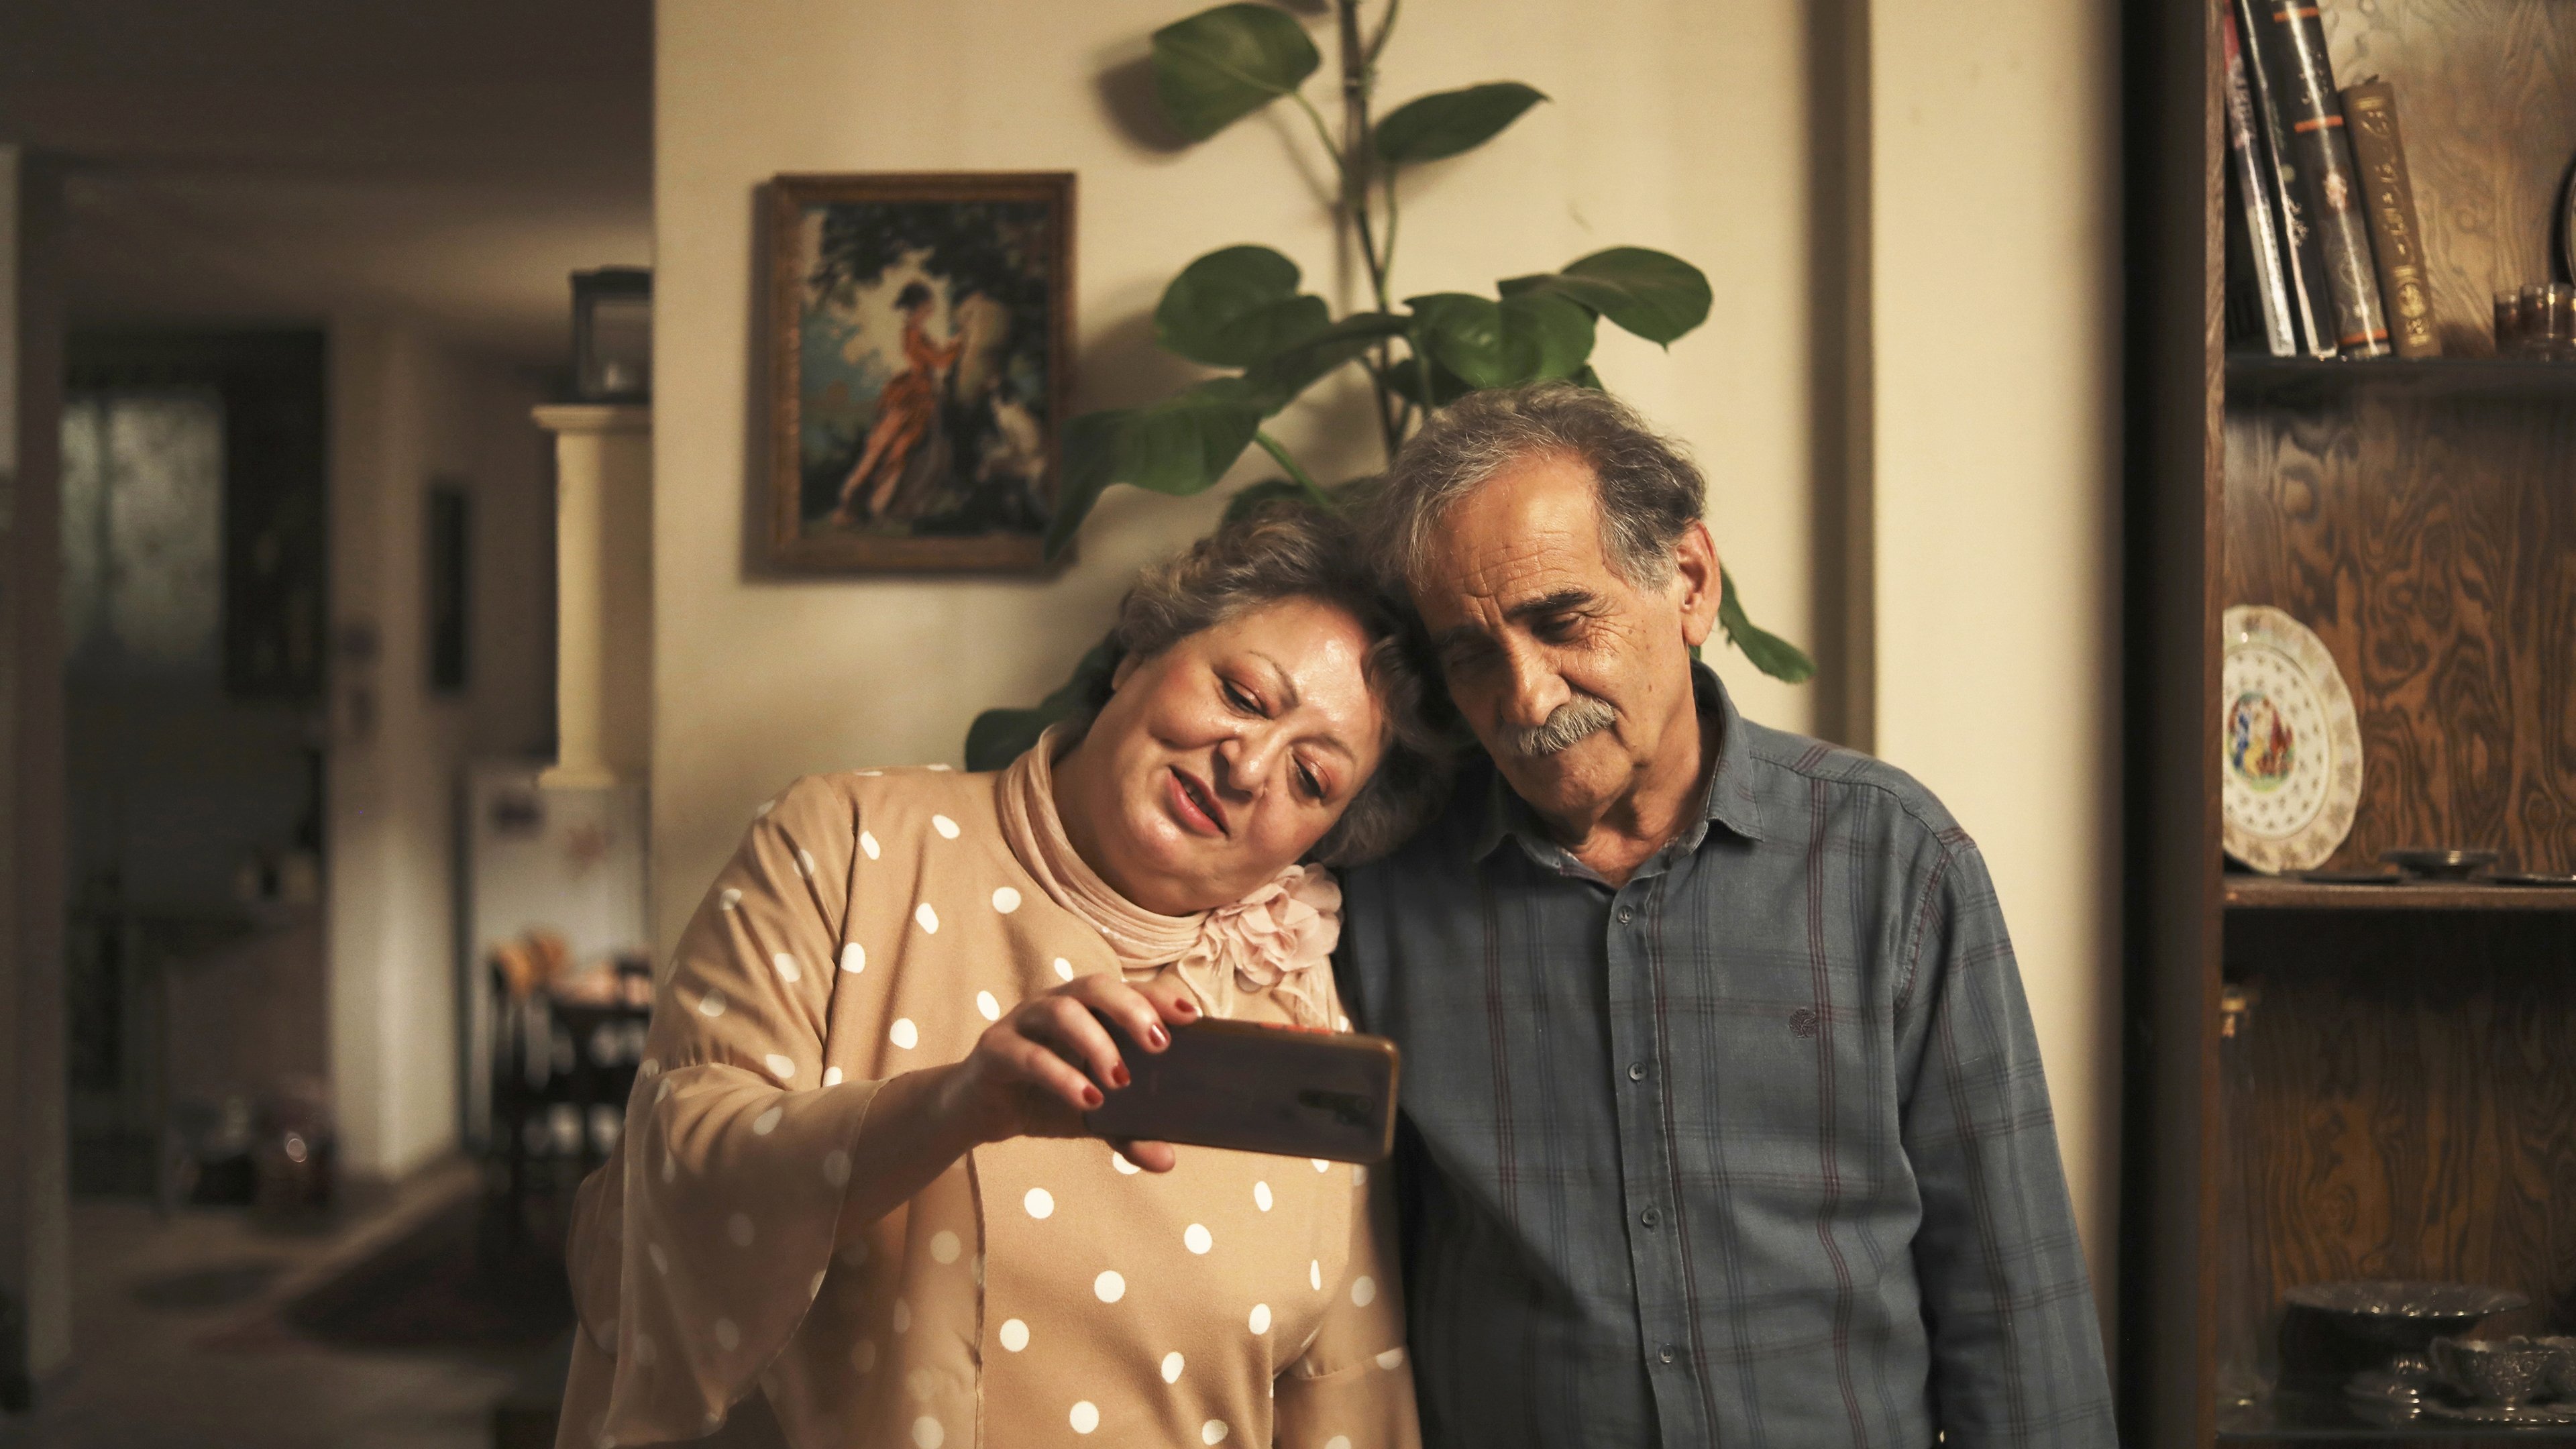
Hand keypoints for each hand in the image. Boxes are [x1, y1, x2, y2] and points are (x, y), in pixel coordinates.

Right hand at [934, 971, 1200, 1171]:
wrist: (979, 1113)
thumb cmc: (1044, 1100)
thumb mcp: (1092, 1118)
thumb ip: (1128, 1133)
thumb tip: (1167, 1160)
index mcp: (1088, 1011)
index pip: (1128, 990)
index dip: (1159, 996)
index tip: (1192, 1016)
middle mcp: (1057, 1004)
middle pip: (1096, 986)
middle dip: (1131, 1009)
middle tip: (1159, 1046)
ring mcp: (1023, 1021)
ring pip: (1061, 1010)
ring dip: (1095, 1041)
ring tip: (1119, 1080)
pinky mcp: (995, 1048)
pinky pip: (1027, 1053)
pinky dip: (1059, 1074)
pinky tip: (1083, 1099)